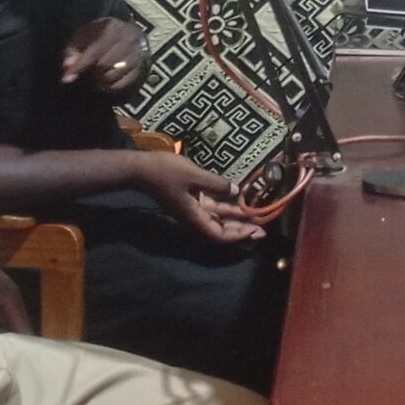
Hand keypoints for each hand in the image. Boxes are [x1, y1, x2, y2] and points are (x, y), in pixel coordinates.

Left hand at [62, 19, 145, 96]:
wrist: (129, 35)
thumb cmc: (101, 36)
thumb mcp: (84, 36)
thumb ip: (74, 50)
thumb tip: (68, 66)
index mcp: (113, 28)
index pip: (94, 51)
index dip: (79, 66)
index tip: (67, 78)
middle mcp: (128, 40)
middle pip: (105, 64)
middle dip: (90, 73)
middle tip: (83, 76)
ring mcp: (137, 54)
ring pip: (114, 75)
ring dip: (99, 81)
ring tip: (92, 79)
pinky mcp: (141, 68)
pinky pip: (123, 84)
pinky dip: (110, 87)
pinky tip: (103, 84)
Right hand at [132, 152, 263, 242]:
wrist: (141, 168)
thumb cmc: (166, 172)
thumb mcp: (194, 174)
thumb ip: (216, 183)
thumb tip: (236, 190)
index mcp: (194, 217)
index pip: (219, 235)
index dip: (238, 236)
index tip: (254, 230)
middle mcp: (194, 217)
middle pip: (221, 230)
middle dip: (242, 231)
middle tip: (263, 229)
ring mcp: (192, 209)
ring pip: (218, 219)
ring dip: (236, 219)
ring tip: (255, 216)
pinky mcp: (190, 200)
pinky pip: (212, 208)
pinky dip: (225, 208)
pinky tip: (238, 200)